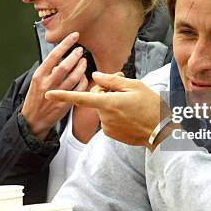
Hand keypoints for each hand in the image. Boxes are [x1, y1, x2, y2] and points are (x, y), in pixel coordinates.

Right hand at [22, 32, 88, 139]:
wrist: (32, 120)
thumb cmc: (35, 99)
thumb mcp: (35, 81)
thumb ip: (47, 69)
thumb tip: (59, 57)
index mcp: (39, 75)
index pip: (53, 55)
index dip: (65, 44)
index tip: (74, 36)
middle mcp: (47, 84)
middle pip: (65, 65)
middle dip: (75, 56)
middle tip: (80, 50)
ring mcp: (56, 94)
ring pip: (73, 77)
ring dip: (81, 67)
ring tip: (83, 61)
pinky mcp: (64, 104)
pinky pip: (78, 89)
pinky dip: (83, 81)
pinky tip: (84, 77)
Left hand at [45, 72, 161, 146]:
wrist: (162, 132)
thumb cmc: (151, 106)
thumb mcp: (134, 86)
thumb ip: (112, 80)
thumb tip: (95, 75)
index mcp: (108, 102)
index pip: (80, 97)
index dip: (63, 95)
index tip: (48, 94)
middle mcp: (104, 116)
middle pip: (97, 98)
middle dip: (106, 91)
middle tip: (125, 88)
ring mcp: (107, 127)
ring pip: (103, 109)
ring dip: (112, 103)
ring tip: (131, 103)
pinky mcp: (112, 135)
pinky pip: (108, 119)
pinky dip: (116, 114)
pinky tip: (130, 114)